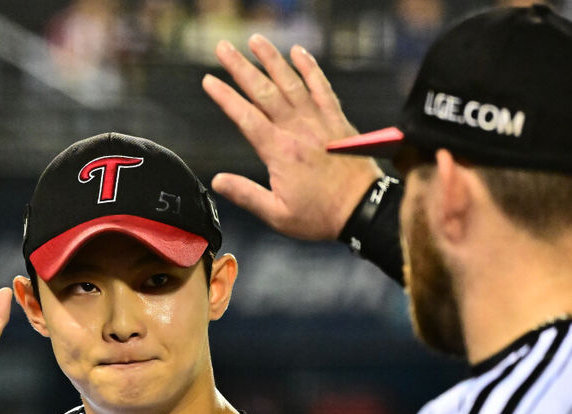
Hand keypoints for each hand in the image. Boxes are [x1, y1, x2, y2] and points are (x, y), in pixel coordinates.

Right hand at [203, 34, 382, 240]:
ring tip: (255, 40)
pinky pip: (322, 88)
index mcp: (280, 152)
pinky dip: (310, 68)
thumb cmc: (320, 216)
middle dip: (240, 68)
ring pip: (291, 83)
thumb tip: (218, 181)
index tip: (208, 81)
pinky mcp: (336, 120)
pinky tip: (298, 52)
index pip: (246, 117)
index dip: (225, 97)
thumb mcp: (278, 215)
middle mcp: (297, 131)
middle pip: (264, 91)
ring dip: (272, 59)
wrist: (363, 210)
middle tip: (222, 47)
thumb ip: (247, 195)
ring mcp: (319, 121)